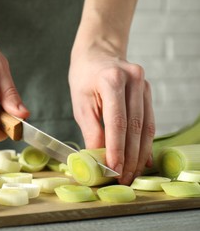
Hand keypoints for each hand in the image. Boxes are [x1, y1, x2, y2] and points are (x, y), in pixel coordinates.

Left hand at [69, 46, 155, 184]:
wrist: (98, 52)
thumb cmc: (84, 77)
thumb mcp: (81, 102)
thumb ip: (91, 130)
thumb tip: (98, 158)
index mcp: (112, 80)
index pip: (117, 122)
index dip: (117, 149)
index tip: (115, 169)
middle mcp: (134, 80)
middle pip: (135, 126)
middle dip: (131, 156)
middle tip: (125, 178)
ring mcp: (144, 84)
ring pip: (146, 126)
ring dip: (140, 154)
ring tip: (133, 173)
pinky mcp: (148, 91)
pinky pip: (149, 121)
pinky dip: (145, 142)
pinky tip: (143, 159)